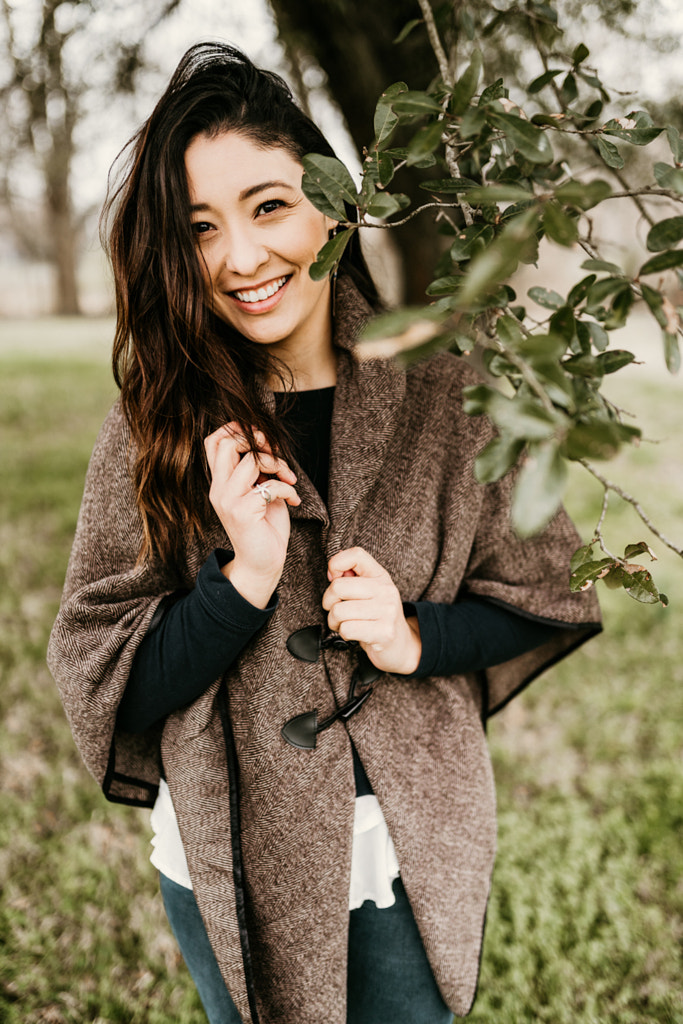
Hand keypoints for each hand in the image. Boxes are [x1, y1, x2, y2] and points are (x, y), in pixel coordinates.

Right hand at [204, 423, 300, 606]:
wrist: (262, 564)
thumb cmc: (264, 527)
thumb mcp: (259, 491)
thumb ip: (257, 470)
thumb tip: (268, 443)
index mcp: (220, 482)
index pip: (214, 441)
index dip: (237, 430)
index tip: (263, 441)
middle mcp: (218, 489)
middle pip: (227, 443)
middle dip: (258, 441)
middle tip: (277, 456)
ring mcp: (228, 500)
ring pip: (251, 460)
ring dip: (279, 464)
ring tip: (290, 479)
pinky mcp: (242, 512)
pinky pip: (270, 486)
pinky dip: (288, 489)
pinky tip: (294, 501)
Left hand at [322, 547, 421, 673]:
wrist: (401, 645)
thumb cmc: (377, 616)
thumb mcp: (369, 591)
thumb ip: (352, 577)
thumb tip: (332, 573)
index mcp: (380, 576)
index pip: (356, 555)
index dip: (336, 564)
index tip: (334, 579)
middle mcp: (386, 590)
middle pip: (338, 587)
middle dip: (328, 602)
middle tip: (335, 610)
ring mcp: (387, 611)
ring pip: (338, 611)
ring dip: (334, 621)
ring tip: (344, 623)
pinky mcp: (384, 632)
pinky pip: (346, 629)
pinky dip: (343, 634)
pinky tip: (353, 634)